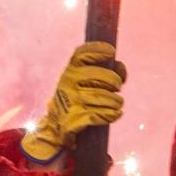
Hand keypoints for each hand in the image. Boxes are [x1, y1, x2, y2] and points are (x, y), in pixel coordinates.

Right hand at [20, 42, 126, 162]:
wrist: (56, 126)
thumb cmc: (78, 99)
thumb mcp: (83, 83)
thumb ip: (103, 71)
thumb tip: (119, 66)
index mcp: (70, 71)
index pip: (81, 54)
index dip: (97, 50)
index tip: (111, 51)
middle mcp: (68, 83)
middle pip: (100, 76)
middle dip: (115, 81)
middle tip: (118, 87)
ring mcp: (71, 101)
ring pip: (103, 97)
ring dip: (116, 101)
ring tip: (118, 104)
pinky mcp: (74, 119)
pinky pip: (101, 114)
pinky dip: (112, 114)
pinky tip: (115, 114)